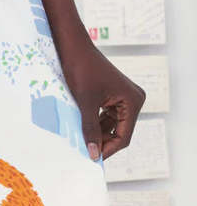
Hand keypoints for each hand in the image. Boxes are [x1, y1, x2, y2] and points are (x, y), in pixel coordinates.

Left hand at [56, 27, 146, 161]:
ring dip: (98, 133)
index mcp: (133, 100)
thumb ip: (90, 129)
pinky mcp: (113, 95)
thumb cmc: (80, 69)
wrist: (72, 45)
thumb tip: (93, 155)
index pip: (124, 136)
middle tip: (85, 153)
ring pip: (112, 125)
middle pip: (120, 131)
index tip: (92, 159)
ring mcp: (124, 97)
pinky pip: (107, 116)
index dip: (108, 149)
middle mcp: (133, 99)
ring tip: (81, 142)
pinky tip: (82, 129)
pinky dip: (96, 123)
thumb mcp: (85, 102)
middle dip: (103, 141)